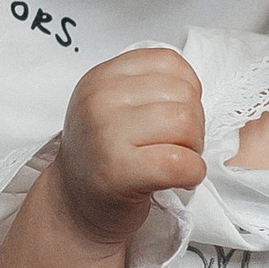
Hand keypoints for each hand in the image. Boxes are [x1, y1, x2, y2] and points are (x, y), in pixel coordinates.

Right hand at [53, 46, 206, 244]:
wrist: (74, 205)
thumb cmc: (103, 156)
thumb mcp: (112, 105)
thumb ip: (147, 85)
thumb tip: (194, 88)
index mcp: (102, 77)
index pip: (169, 62)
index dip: (186, 90)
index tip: (173, 115)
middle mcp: (100, 99)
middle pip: (184, 95)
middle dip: (193, 123)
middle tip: (175, 145)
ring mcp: (106, 134)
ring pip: (186, 124)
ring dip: (194, 148)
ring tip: (175, 161)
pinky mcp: (119, 171)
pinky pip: (180, 163)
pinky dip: (193, 173)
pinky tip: (181, 179)